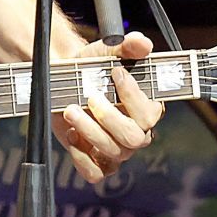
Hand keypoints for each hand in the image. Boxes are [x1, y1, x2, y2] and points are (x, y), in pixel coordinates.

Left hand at [50, 31, 163, 184]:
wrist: (65, 81)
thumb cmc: (93, 68)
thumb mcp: (108, 52)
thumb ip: (128, 47)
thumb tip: (143, 43)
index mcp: (147, 109)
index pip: (150, 113)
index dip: (133, 95)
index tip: (115, 73)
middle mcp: (136, 133)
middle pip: (133, 138)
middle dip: (109, 118)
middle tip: (90, 97)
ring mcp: (117, 150)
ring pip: (113, 153)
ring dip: (89, 131)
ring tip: (70, 110)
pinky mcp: (95, 160)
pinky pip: (94, 172)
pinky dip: (81, 158)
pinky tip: (71, 135)